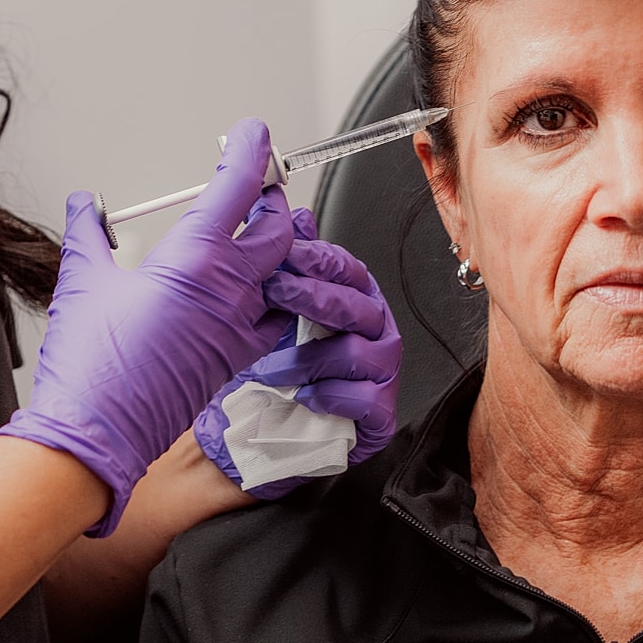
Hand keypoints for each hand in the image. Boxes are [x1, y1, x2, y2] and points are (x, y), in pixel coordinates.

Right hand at [0, 120, 297, 534]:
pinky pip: (276, 316)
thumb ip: (89, 234)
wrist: (94, 435)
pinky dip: (276, 294)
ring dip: (283, 248)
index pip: (237, 189)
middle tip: (259, 183)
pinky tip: (258, 290)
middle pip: (278, 229)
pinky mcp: (236, 359)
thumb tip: (86, 207)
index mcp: (191, 261)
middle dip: (273, 199)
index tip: (252, 134)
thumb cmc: (88, 366)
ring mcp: (237, 328)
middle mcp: (226, 292)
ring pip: (286, 274)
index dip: (250, 153)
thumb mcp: (80, 281)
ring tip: (265, 231)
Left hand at [194, 210, 400, 498]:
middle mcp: (372, 331)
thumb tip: (292, 213)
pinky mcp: (377, 415)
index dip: (317, 260)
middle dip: (312, 297)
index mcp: (351, 298)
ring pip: (360, 351)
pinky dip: (328, 396)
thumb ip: (288, 258)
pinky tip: (302, 396)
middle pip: (359, 304)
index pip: (347, 268)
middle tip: (272, 294)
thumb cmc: (274, 365)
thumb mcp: (273, 308)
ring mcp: (380, 373)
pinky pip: (365, 398)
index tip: (283, 257)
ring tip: (273, 367)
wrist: (262, 428)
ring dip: (309, 357)